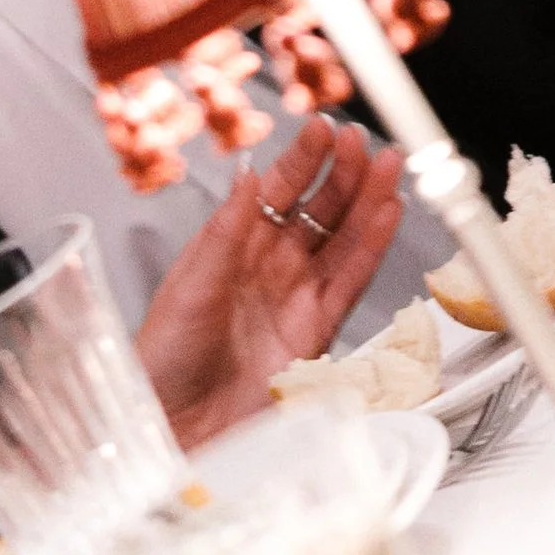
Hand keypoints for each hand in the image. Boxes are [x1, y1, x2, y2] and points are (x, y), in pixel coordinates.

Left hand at [135, 117, 405, 448]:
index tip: (321, 128)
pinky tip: (387, 215)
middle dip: (342, 174)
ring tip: (389, 165)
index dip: (301, 160)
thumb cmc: (164, 362)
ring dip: (366, 202)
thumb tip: (247, 176)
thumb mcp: (188, 287)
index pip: (274, 193)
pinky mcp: (315, 330)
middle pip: (316, 210)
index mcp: (231, 249)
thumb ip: (224, 232)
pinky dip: (371, 248)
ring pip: (340, 240)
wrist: (177, 426)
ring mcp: (294, 297)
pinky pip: (350, 281)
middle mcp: (267, 268)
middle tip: (362, 142)